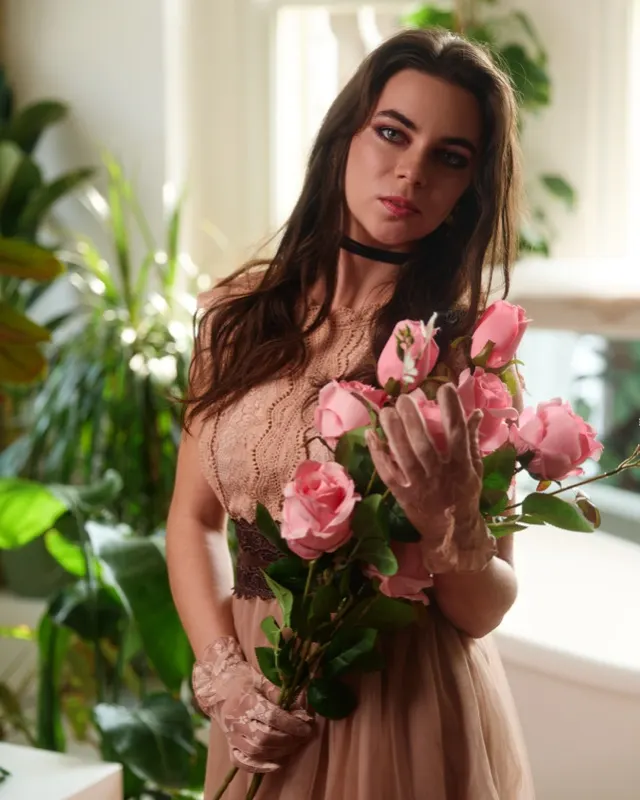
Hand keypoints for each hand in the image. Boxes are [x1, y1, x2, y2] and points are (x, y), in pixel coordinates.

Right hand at [192, 636, 313, 772]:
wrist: (219, 687)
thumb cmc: (244, 681)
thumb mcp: (262, 680)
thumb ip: (279, 693)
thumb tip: (301, 707)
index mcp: (246, 701)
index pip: (271, 717)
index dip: (291, 724)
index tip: (306, 726)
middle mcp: (236, 720)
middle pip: (264, 737)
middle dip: (288, 739)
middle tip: (303, 736)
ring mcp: (231, 736)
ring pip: (255, 752)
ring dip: (279, 752)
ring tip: (294, 745)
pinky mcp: (229, 745)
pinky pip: (242, 762)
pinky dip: (259, 767)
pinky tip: (276, 764)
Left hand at [365, 383, 496, 572]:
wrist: (453, 531)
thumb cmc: (465, 495)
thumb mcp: (475, 468)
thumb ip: (472, 440)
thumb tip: (477, 412)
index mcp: (461, 466)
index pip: (457, 433)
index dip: (451, 409)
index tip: (444, 387)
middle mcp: (440, 475)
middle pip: (424, 444)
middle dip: (413, 419)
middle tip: (404, 398)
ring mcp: (420, 486)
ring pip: (404, 456)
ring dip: (393, 432)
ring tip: (386, 411)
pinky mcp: (402, 496)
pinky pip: (388, 473)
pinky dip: (378, 454)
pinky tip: (370, 435)